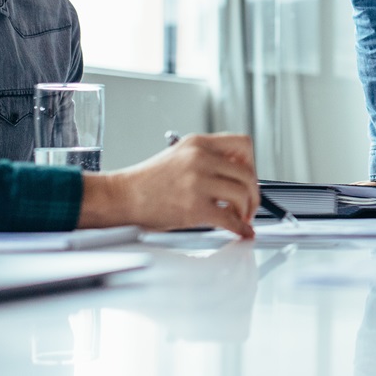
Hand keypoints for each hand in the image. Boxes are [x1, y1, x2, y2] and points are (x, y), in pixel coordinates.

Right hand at [79, 133, 258, 237]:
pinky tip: (239, 232)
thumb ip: (207, 159)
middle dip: (253, 193)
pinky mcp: (195, 207)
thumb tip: (236, 176)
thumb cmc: (147, 181)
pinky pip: (230, 219)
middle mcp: (200, 158)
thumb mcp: (178, 156)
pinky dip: (240, 229)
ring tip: (240, 218)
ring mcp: (198, 182)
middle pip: (247, 173)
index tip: (248, 178)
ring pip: (242, 194)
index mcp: (198, 143)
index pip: (243, 144)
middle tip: (249, 205)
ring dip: (247, 210)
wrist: (122, 196)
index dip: (251, 163)